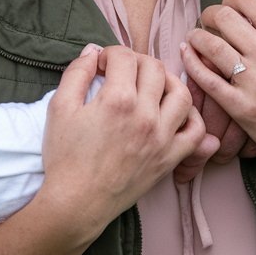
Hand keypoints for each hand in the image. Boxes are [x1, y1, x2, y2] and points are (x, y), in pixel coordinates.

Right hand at [0, 44, 215, 254]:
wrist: (77, 202)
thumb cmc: (65, 157)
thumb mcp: (59, 108)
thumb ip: (76, 73)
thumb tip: (92, 51)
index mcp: (117, 99)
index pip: (125, 56)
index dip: (110, 54)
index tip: (101, 65)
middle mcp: (145, 115)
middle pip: (155, 68)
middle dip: (136, 61)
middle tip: (122, 73)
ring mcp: (162, 137)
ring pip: (182, 93)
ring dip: (167, 81)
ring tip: (150, 86)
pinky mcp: (170, 158)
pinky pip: (196, 132)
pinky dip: (190, 117)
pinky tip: (173, 113)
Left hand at [181, 0, 255, 239]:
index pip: (247, 2)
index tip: (228, 7)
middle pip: (224, 18)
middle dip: (210, 14)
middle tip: (209, 21)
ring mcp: (254, 83)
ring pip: (210, 44)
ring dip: (196, 35)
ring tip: (195, 37)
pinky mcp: (241, 107)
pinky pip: (206, 79)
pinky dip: (191, 61)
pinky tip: (186, 52)